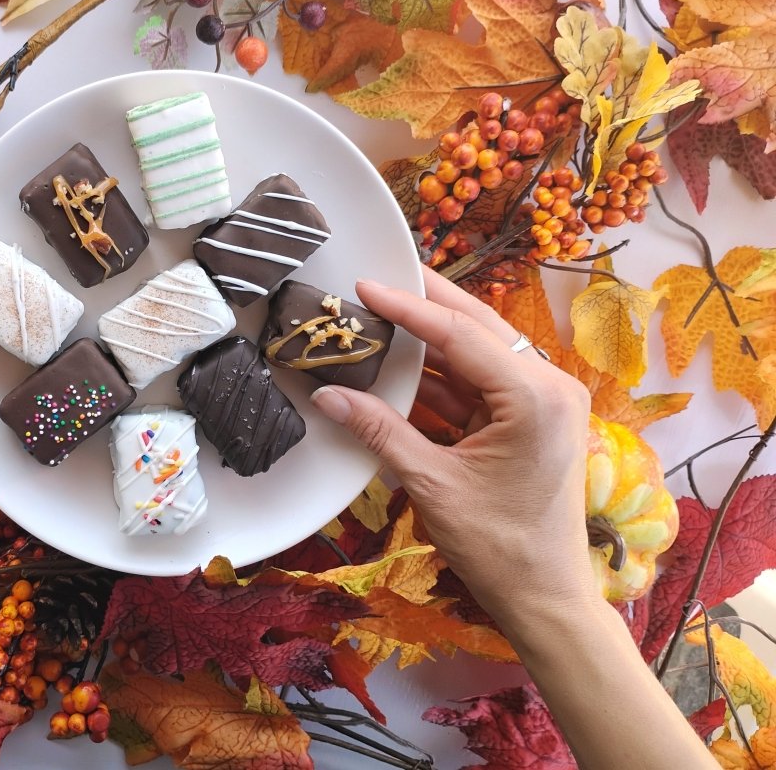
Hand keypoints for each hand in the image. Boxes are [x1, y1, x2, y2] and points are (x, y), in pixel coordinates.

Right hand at [310, 267, 597, 624]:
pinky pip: (481, 383)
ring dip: (431, 339)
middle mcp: (548, 387)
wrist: (545, 597)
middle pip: (477, 328)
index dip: (407, 308)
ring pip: (478, 352)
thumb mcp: (432, 484)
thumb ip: (380, 430)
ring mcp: (544, 403)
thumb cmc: (498, 547)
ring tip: (383, 315)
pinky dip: (442, 375)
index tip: (366, 286)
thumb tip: (327, 395)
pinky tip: (402, 365)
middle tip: (381, 278)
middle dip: (427, 303)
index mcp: (535, 397)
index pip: (460, 334)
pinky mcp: (532, 420)